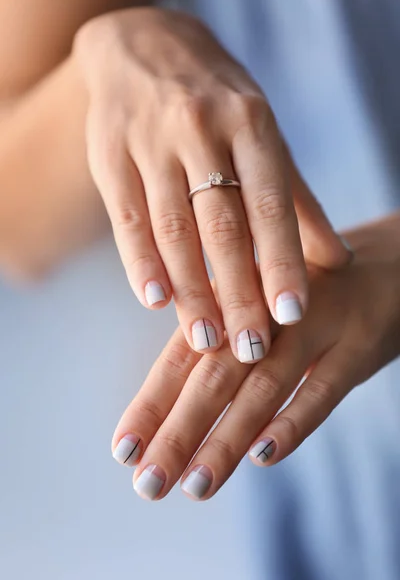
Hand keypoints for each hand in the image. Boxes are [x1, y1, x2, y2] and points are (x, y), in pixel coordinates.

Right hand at [74, 8, 349, 359]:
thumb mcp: (262, 134)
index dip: (283, 260)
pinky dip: (141, 261)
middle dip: (239, 291)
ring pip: (174, 228)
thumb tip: (335, 260)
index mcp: (250, 122)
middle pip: (223, 225)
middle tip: (251, 348)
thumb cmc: (215, 100)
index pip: (271, 203)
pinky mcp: (110, 154)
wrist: (142, 46)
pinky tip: (154, 301)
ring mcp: (151, 141)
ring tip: (206, 339)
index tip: (292, 314)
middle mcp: (201, 128)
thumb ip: (296, 198)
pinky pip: (126, 217)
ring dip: (191, 290)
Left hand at [111, 214, 399, 499]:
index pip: (181, 357)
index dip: (151, 403)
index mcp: (232, 302)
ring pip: (263, 388)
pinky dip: (294, 422)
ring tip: (196, 486)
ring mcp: (314, 327)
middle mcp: (265, 312)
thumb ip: (217, 349)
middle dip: (179, 432)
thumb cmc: (304, 300)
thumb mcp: (258, 312)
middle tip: (148, 484)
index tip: (121, 451)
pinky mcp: (356, 346)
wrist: (384, 267)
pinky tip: (265, 456)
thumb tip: (163, 412)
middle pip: (214, 376)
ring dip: (228, 439)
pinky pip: (323, 390)